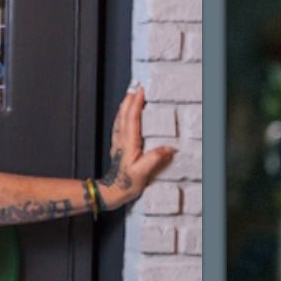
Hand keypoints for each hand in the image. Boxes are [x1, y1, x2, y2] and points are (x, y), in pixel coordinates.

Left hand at [99, 83, 175, 210]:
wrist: (112, 192)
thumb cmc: (126, 184)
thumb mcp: (142, 173)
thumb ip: (155, 159)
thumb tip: (169, 148)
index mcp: (129, 143)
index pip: (132, 118)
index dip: (136, 104)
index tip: (141, 92)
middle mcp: (122, 140)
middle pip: (124, 114)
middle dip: (130, 99)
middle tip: (136, 87)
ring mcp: (118, 142)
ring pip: (119, 118)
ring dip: (124, 105)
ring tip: (130, 96)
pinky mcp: (117, 146)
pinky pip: (118, 125)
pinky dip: (121, 115)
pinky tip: (123, 115)